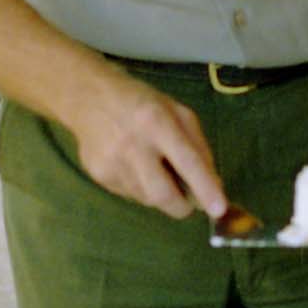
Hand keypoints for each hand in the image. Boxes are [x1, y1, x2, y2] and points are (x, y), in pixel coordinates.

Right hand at [69, 68, 227, 219]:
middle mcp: (132, 145)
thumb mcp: (178, 112)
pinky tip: (135, 166)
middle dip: (182, 206)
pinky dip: (142, 188)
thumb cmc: (142, 103)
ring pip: (148, 199)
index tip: (219, 210)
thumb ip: (198, 147)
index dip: (204, 188)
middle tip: (188, 198)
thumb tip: (214, 187)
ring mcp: (111, 163)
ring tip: (154, 167)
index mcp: (156, 122)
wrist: (88, 98)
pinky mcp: (99, 175)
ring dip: (161, 193)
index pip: (186, 161)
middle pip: (162, 194)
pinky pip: (131, 195)